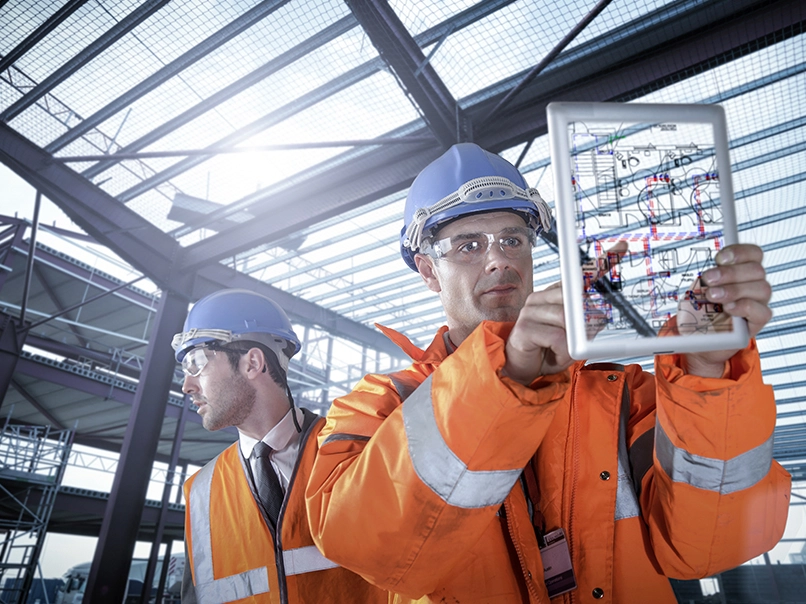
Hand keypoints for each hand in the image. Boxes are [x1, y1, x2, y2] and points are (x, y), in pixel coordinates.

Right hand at [503, 242, 628, 383]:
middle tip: (588, 336)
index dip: (602, 261)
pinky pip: (558, 338)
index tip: (623, 247)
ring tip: (566, 351)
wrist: (521, 368)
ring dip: (574, 342)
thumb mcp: (575, 338)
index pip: (578, 275)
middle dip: (588, 320)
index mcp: (554, 295)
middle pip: (574, 298)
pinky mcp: (524, 328)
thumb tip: (599, 317)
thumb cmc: (548, 351)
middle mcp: (540, 298)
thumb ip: (587, 326)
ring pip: (567, 320)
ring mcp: (530, 311)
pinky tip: (555, 355)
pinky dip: (564, 352)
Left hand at [683, 243, 771, 377]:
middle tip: (708, 279)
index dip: (739, 252)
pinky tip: (728, 309)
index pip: (753, 254)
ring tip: (713, 296)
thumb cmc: (698, 313)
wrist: (696, 340)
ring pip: (762, 288)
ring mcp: (758, 303)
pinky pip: (762, 311)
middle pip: (756, 270)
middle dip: (730, 272)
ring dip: (734, 290)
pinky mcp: (758, 322)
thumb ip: (704, 281)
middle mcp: (753, 285)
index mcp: (741, 272)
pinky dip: (744, 307)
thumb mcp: (696, 293)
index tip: (719, 258)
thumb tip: (706, 273)